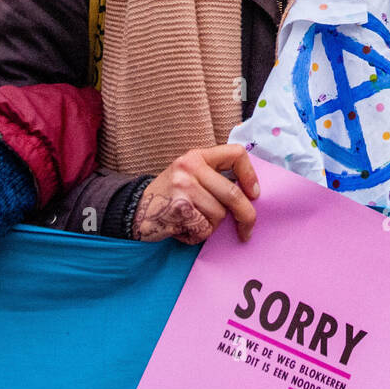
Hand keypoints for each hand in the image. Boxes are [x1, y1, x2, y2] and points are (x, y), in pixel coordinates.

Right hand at [133, 144, 259, 243]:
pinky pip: (205, 228)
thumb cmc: (171, 195)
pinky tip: (185, 228)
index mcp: (197, 156)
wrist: (135, 210)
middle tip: (247, 230)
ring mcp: (183, 187)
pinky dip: (199, 234)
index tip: (255, 194)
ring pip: (219, 215)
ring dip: (212, 226)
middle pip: (233, 193)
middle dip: (246, 216)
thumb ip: (215, 178)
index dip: (250, 175)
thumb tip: (252, 195)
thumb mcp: (191, 175)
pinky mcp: (178, 209)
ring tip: (195, 221)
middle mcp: (189, 167)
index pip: (236, 154)